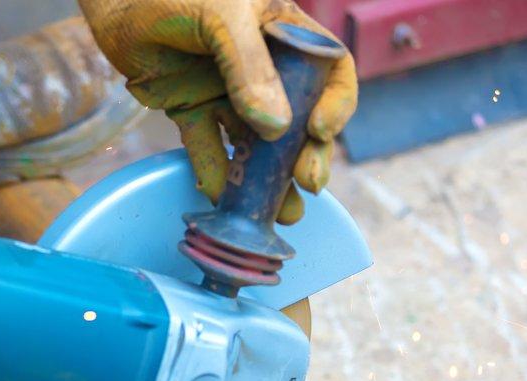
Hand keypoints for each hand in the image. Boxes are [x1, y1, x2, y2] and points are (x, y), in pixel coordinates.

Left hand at [79, 0, 356, 222]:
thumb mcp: (223, 16)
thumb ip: (249, 69)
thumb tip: (277, 128)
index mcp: (283, 32)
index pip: (329, 71)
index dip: (335, 103)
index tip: (319, 131)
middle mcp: (261, 66)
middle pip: (297, 118)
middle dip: (304, 154)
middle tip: (307, 184)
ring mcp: (226, 91)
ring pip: (256, 142)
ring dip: (268, 179)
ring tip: (277, 214)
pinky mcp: (191, 109)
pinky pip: (208, 148)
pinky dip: (216, 175)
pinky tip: (223, 198)